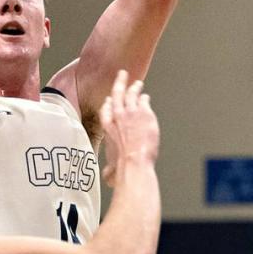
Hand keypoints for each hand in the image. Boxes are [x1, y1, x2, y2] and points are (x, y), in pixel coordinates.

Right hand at [100, 71, 158, 185]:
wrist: (134, 162)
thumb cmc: (122, 169)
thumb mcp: (111, 170)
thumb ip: (110, 171)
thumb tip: (109, 178)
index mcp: (107, 128)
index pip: (106, 109)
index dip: (109, 103)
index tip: (110, 100)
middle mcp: (117, 117)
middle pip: (117, 94)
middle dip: (119, 83)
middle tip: (122, 75)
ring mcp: (131, 113)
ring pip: (131, 94)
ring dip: (134, 88)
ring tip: (137, 83)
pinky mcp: (145, 113)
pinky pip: (144, 102)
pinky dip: (144, 99)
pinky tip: (146, 98)